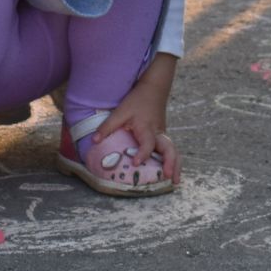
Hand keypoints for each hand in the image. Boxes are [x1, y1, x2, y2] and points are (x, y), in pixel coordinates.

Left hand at [95, 55, 179, 182]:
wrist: (153, 89)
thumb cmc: (136, 101)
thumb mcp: (120, 111)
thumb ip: (108, 126)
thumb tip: (94, 141)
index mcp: (146, 127)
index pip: (147, 142)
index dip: (142, 153)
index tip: (136, 162)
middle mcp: (158, 133)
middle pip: (169, 148)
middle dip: (170, 163)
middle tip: (167, 176)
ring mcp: (162, 136)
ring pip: (174, 151)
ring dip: (176, 166)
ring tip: (175, 182)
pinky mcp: (163, 138)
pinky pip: (171, 151)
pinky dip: (173, 162)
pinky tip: (171, 174)